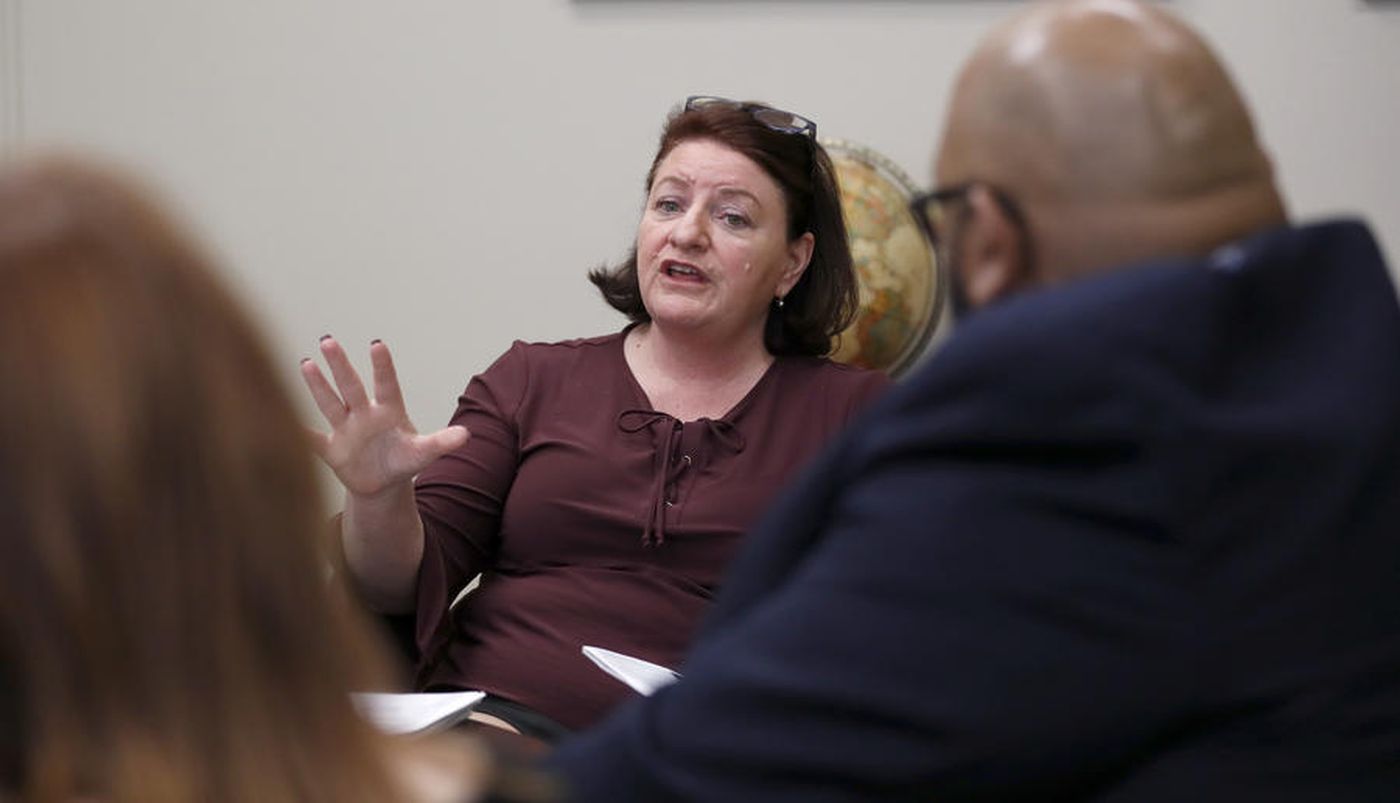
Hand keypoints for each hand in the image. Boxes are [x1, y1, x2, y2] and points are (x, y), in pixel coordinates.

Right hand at [300, 336, 468, 497]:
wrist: (381, 483)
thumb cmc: (403, 460)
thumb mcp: (424, 453)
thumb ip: (442, 442)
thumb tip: (466, 435)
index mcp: (389, 411)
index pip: (386, 384)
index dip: (382, 366)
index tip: (377, 344)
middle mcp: (364, 414)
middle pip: (351, 386)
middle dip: (340, 365)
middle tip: (328, 340)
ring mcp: (345, 429)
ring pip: (330, 403)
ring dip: (317, 385)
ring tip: (306, 363)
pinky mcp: (331, 448)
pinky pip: (312, 438)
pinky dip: (297, 432)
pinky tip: (280, 417)